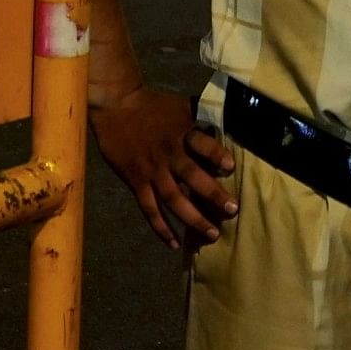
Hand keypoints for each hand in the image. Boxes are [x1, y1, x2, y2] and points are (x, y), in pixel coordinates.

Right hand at [91, 84, 236, 252]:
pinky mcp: (136, 182)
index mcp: (181, 133)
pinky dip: (161, 228)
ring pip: (173, 199)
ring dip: (193, 217)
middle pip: (192, 176)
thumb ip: (203, 118)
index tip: (231, 168)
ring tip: (212, 233)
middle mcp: (168, 154)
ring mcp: (151, 171)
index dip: (216, 154)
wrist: (116, 106)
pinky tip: (175, 243)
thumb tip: (235, 121)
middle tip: (232, 211)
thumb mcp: (181, 106)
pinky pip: (150, 209)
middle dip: (213, 194)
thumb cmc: (154, 107)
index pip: (201, 144)